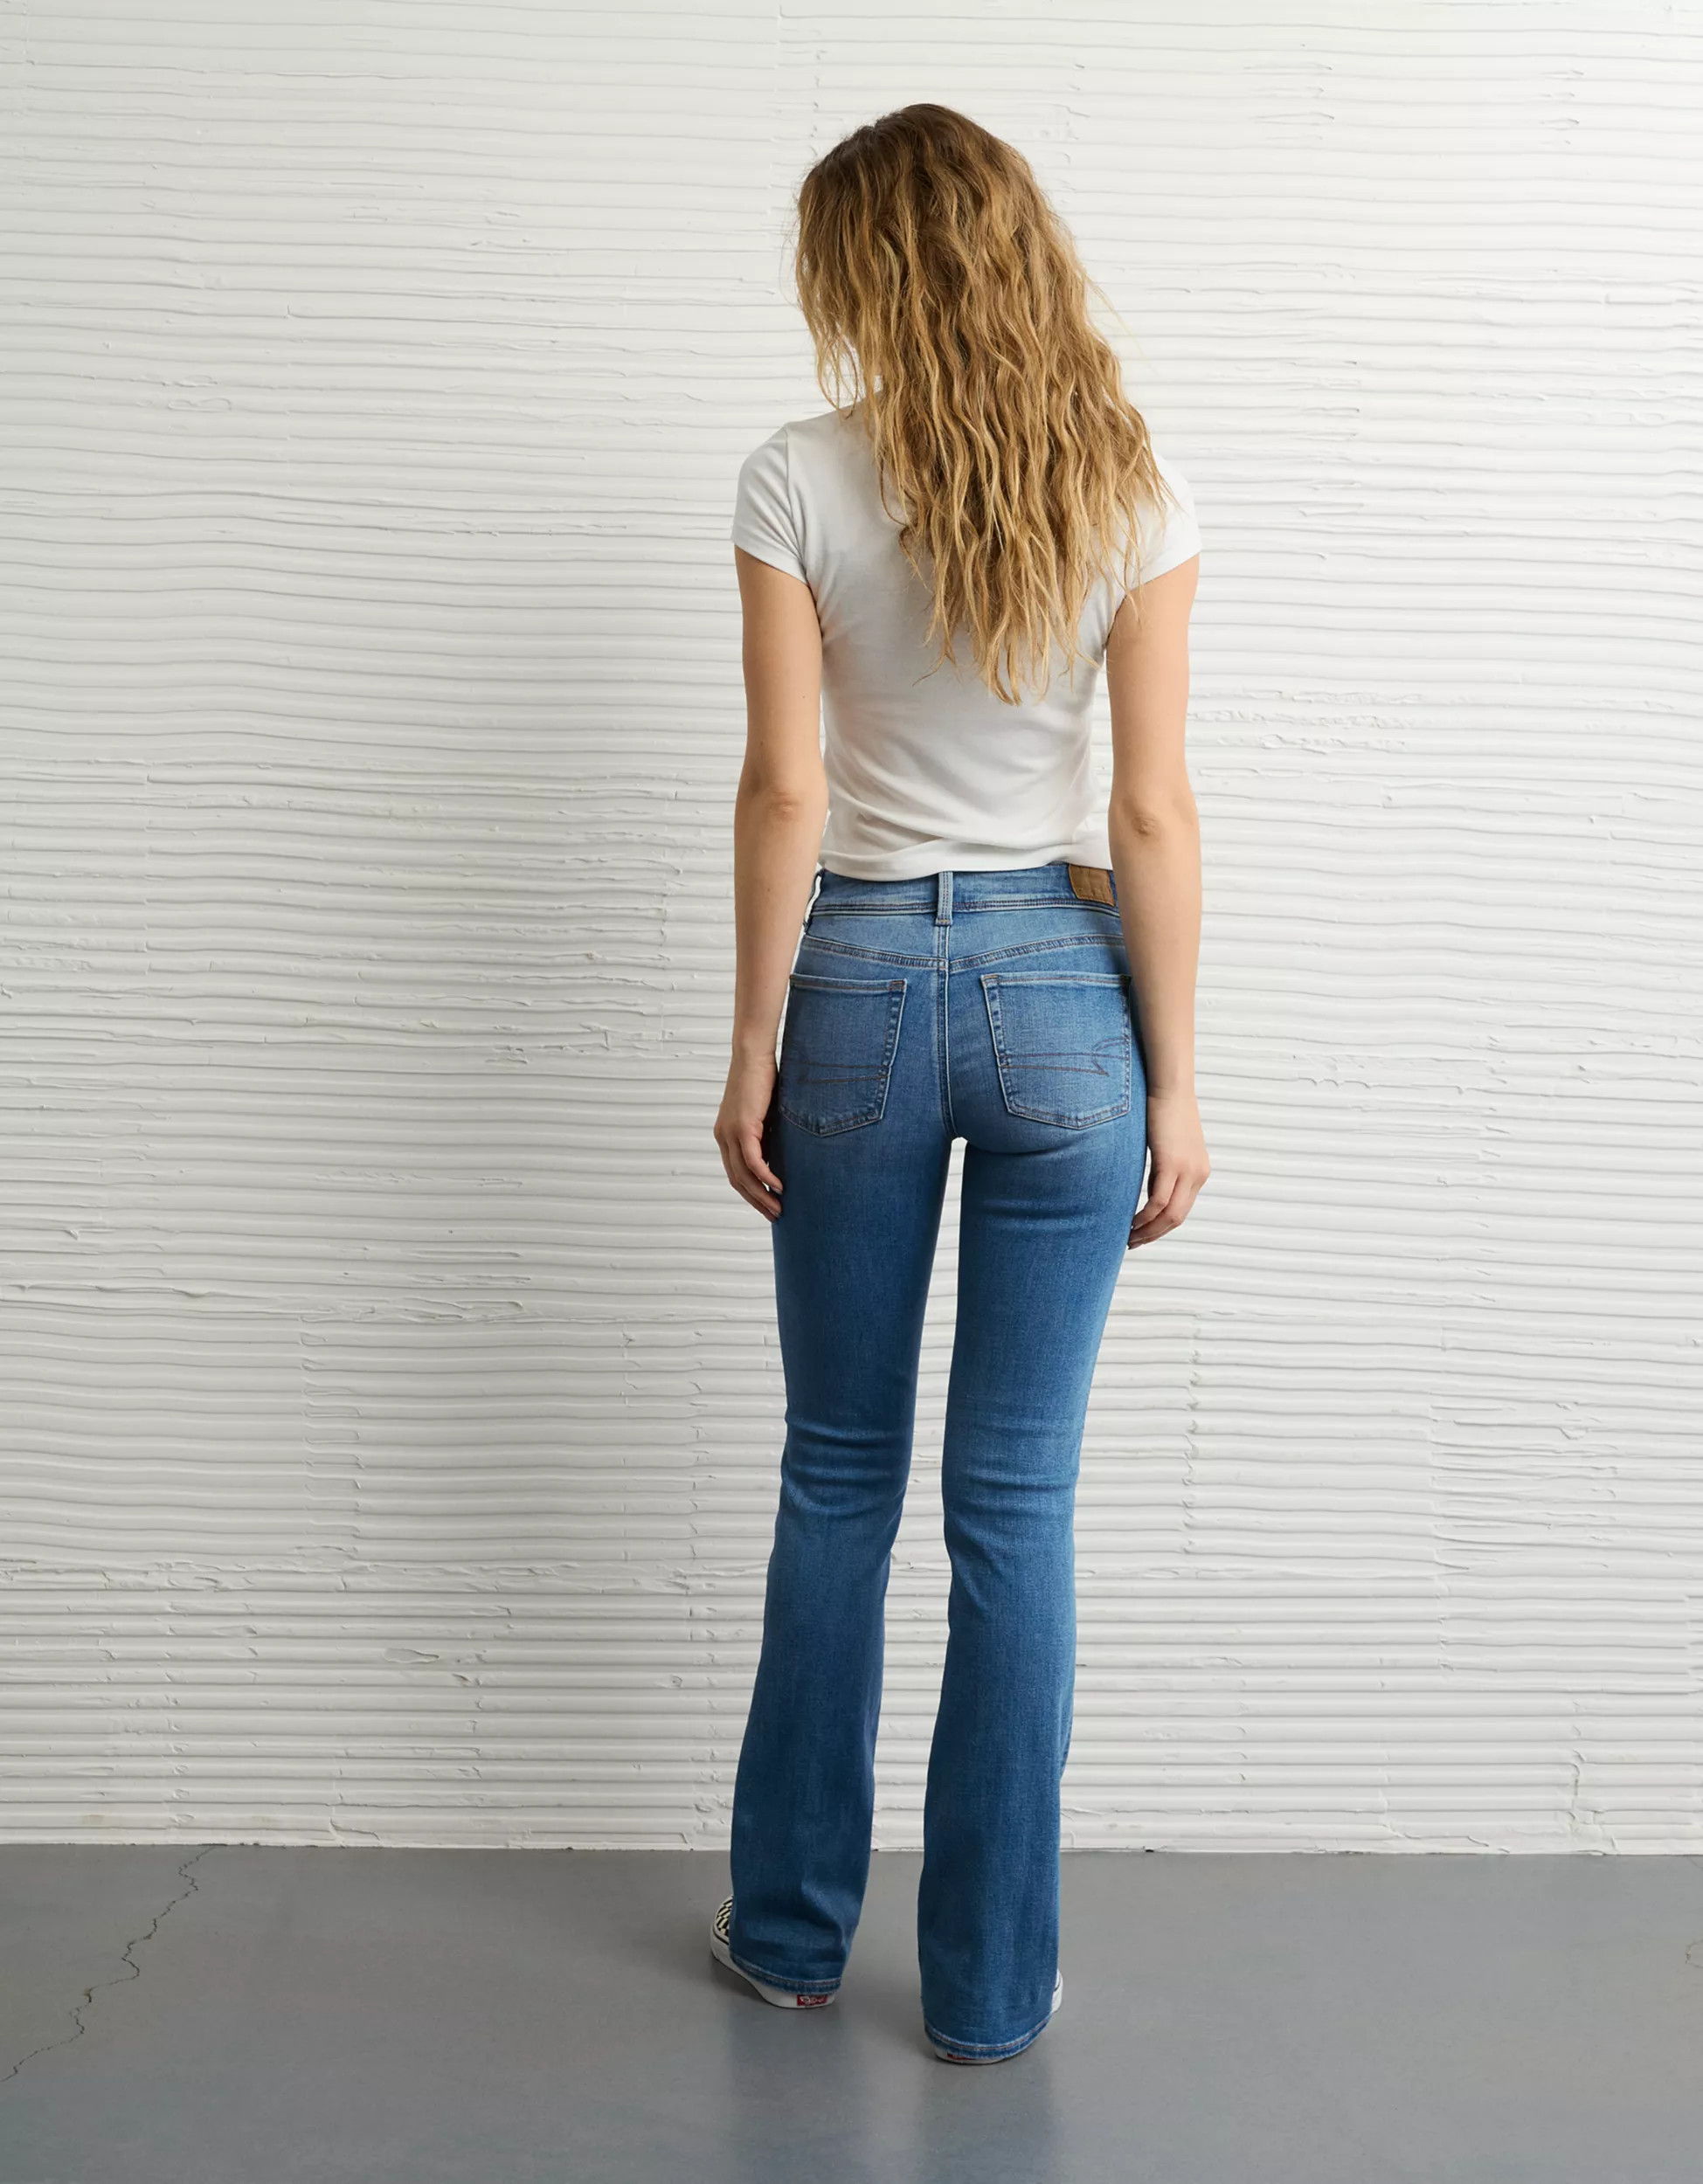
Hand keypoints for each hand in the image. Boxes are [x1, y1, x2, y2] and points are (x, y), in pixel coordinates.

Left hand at [715, 1053, 783, 1220]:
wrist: (754, 1055)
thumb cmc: (763, 1080)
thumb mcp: (766, 1115)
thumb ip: (767, 1137)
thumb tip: (780, 1157)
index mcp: (726, 1135)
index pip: (735, 1174)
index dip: (750, 1194)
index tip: (766, 1206)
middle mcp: (723, 1137)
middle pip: (737, 1180)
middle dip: (755, 1201)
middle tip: (774, 1216)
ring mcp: (730, 1133)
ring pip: (743, 1175)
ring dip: (761, 1195)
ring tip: (779, 1208)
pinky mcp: (742, 1127)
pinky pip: (752, 1160)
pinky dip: (764, 1177)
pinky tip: (777, 1187)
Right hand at [1128, 1087, 1208, 1247]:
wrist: (1169, 1085)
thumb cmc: (1163, 1108)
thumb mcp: (1166, 1143)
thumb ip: (1162, 1166)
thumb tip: (1147, 1185)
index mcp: (1199, 1171)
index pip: (1181, 1210)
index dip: (1161, 1227)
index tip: (1142, 1234)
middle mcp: (1198, 1174)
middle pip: (1178, 1218)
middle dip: (1154, 1235)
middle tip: (1132, 1243)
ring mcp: (1188, 1170)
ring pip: (1169, 1215)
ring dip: (1148, 1231)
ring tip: (1129, 1237)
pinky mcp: (1172, 1164)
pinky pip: (1158, 1202)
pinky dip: (1144, 1217)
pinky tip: (1130, 1222)